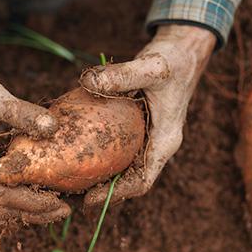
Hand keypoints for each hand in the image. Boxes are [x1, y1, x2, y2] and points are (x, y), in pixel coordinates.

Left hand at [81, 25, 215, 208]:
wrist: (184, 52)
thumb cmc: (173, 60)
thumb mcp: (150, 66)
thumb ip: (121, 75)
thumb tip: (87, 81)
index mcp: (165, 140)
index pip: (143, 180)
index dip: (117, 194)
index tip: (90, 200)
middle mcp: (157, 145)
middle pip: (130, 181)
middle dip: (102, 192)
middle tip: (70, 196)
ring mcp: (148, 138)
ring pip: (123, 168)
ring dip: (100, 177)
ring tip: (68, 183)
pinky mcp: (138, 129)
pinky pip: (119, 150)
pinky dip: (100, 156)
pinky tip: (75, 153)